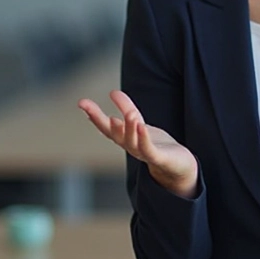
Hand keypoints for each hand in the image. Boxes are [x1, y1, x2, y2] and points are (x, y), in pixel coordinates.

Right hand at [78, 90, 198, 197]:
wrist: (178, 167)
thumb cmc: (155, 145)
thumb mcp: (139, 123)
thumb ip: (126, 109)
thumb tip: (112, 92)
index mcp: (124, 138)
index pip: (105, 126)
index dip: (93, 114)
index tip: (81, 102)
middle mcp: (130, 147)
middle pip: (113, 134)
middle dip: (100, 120)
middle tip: (88, 106)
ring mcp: (143, 153)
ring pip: (131, 142)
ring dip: (128, 128)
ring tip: (129, 113)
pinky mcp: (158, 157)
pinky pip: (148, 149)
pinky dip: (143, 138)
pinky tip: (141, 126)